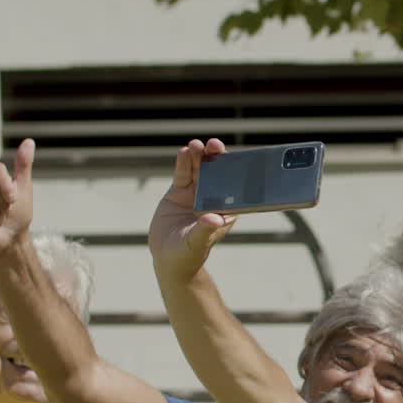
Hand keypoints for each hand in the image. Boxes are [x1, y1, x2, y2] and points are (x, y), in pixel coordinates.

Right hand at [148, 139, 236, 283]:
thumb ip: (205, 230)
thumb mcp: (196, 243)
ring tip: (196, 145)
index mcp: (225, 209)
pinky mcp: (179, 191)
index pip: (234, 187)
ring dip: (199, 157)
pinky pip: (183, 174)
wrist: (168, 258)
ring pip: (199, 170)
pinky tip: (184, 151)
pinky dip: (183, 163)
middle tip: (214, 145)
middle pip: (217, 173)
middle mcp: (213, 198)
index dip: (234, 171)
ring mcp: (196, 193)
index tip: (234, 158)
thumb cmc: (188, 254)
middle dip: (217, 158)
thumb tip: (213, 218)